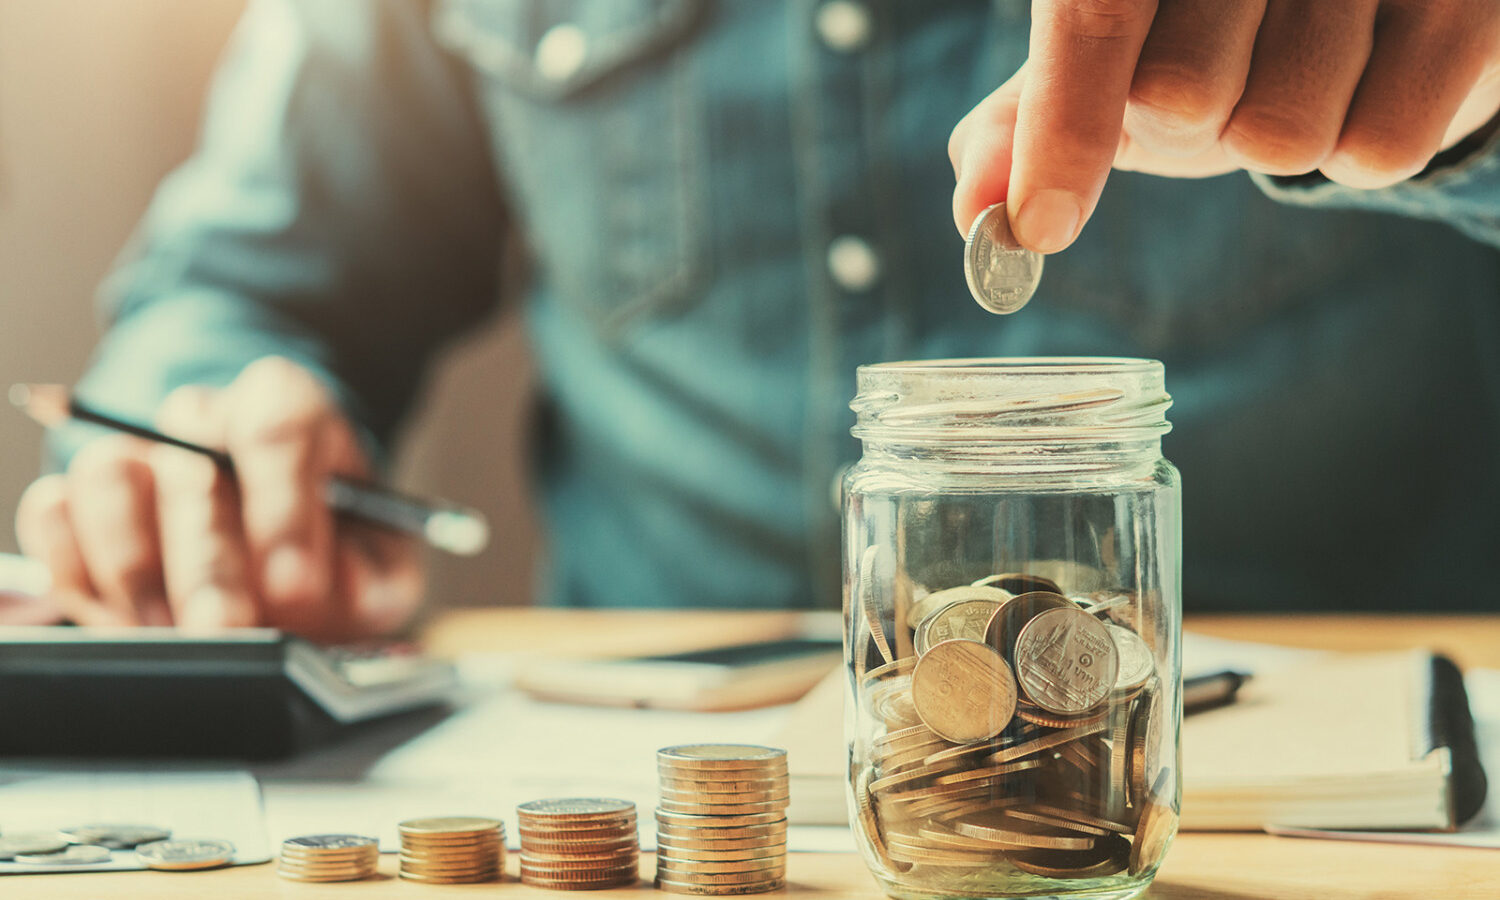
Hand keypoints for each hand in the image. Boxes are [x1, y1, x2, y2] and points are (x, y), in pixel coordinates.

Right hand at [14, 356, 421, 640]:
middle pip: (190, 465)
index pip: (278, 424)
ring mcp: (137, 451)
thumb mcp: (378, 563)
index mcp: (288, 410)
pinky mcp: (77, 498)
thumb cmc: (332, 550)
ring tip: (174, 635)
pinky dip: (79, 567)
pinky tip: (125, 619)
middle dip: (209, 562)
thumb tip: (334, 586)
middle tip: (227, 630)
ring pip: (108, 474)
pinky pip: (51, 512)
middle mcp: (204, 418)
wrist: (283, 547)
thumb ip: (372, 575)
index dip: (285, 507)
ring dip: (138, 568)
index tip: (294, 580)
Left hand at [950, 1, 1499, 251]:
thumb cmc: (1222, 25)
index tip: (1039, 227)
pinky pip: (1380, 149)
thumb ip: (1032, 121)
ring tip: (1299, 69)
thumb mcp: (1114, 58)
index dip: (1061, 129)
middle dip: (1187, 123)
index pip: (1091, 15)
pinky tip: (1370, 82)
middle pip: (1182, 93)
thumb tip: (977, 207)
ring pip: (1282, 132)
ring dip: (1275, 136)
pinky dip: (1361, 150)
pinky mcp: (1471, 0)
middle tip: (1221, 73)